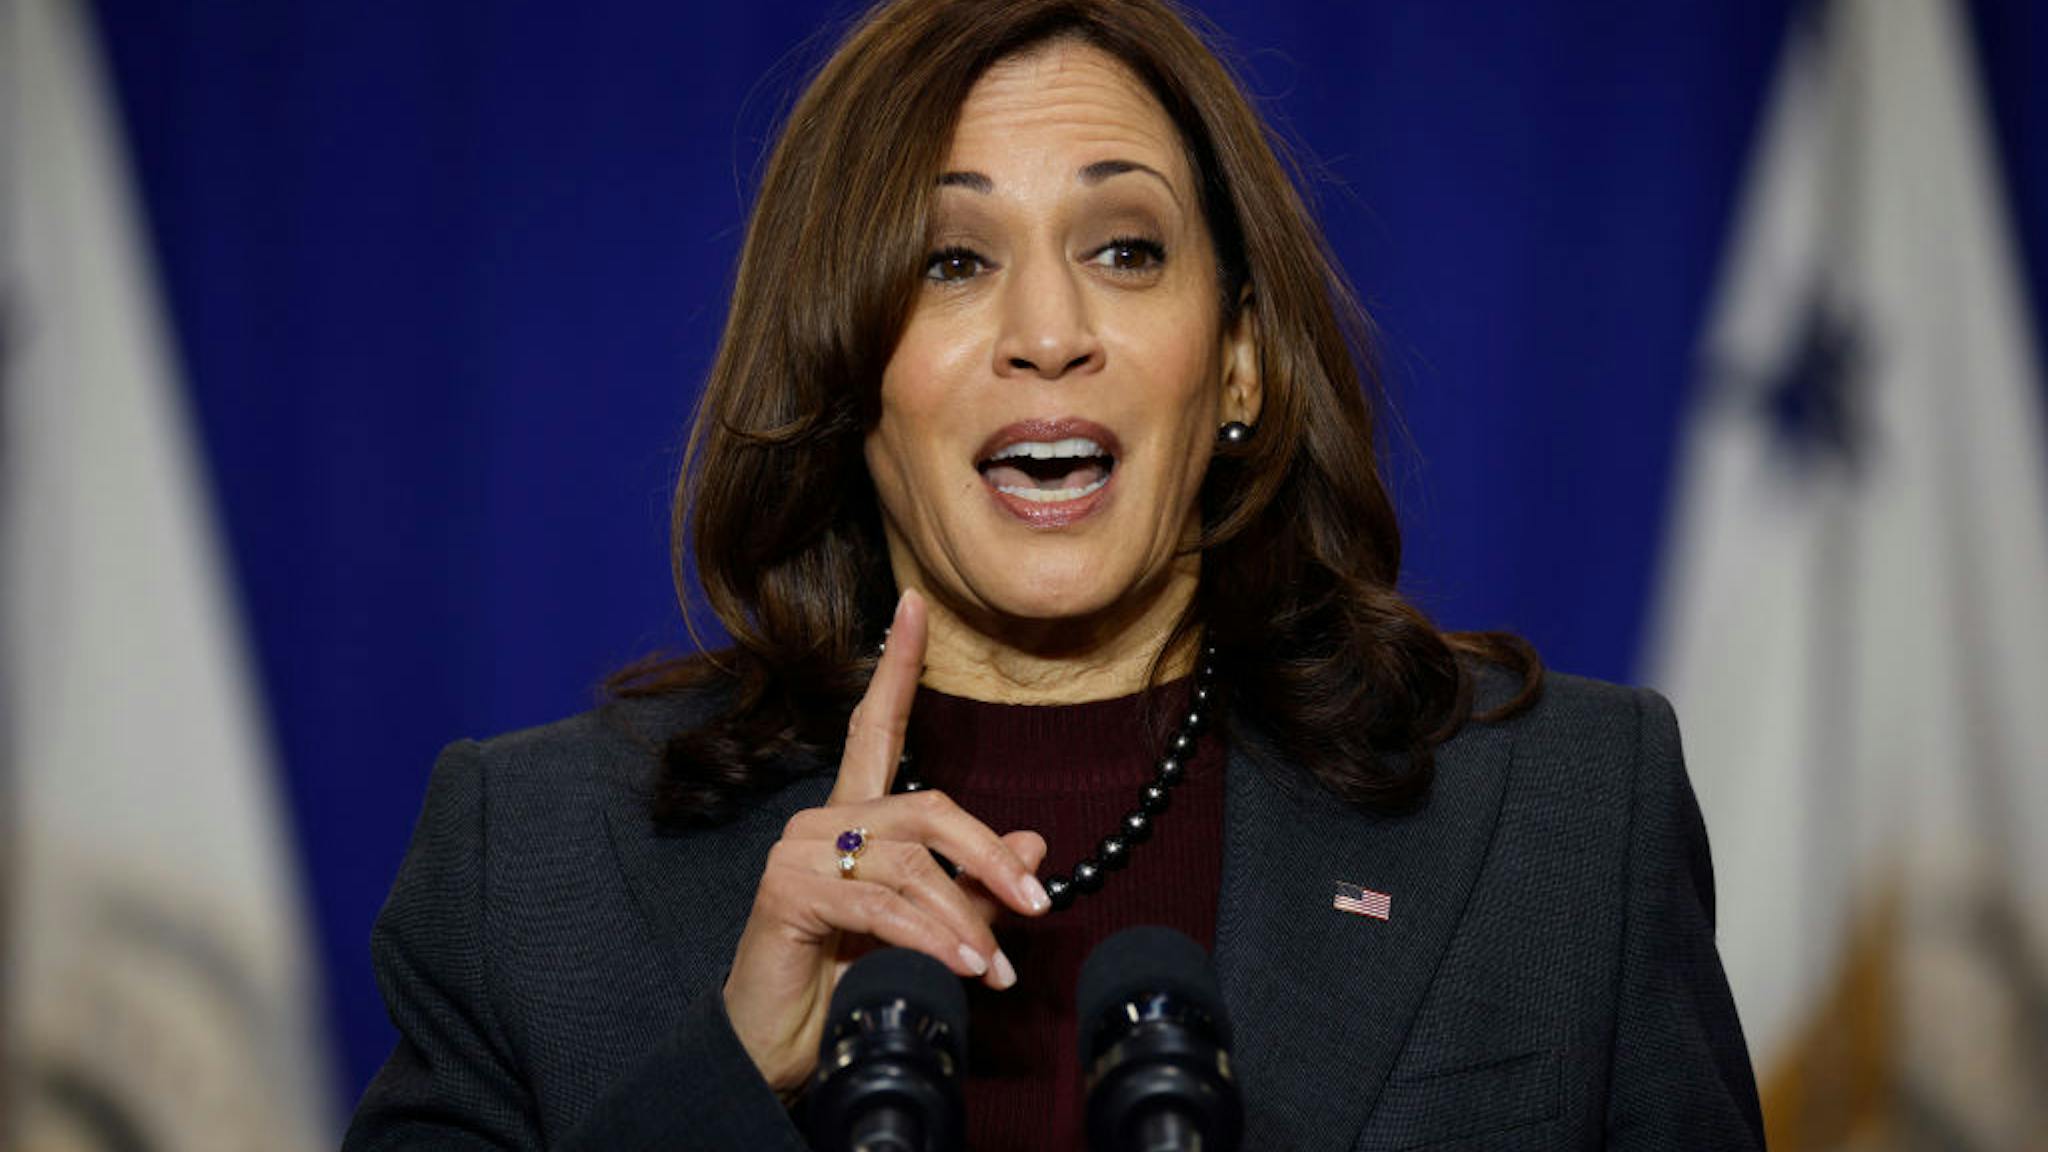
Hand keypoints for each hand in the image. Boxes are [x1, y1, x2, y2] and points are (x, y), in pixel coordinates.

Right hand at [721, 588, 1051, 1095]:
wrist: (774, 1052)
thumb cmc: (842, 991)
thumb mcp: (927, 936)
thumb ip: (974, 890)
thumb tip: (1035, 844)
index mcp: (852, 820)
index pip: (876, 726)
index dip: (896, 665)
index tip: (916, 605)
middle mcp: (821, 821)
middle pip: (926, 807)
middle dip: (989, 855)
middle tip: (1039, 904)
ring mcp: (799, 851)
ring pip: (911, 862)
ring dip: (966, 918)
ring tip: (994, 968)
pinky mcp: (787, 890)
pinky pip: (881, 903)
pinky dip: (932, 936)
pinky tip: (964, 967)